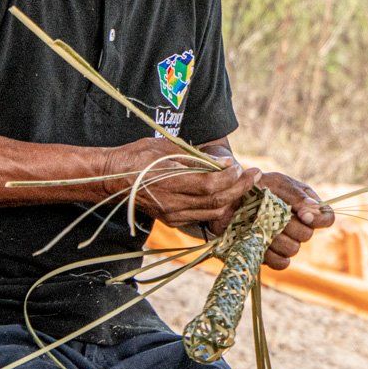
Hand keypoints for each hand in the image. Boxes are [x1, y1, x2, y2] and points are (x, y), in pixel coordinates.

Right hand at [102, 137, 258, 229]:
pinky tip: (228, 193)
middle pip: (216, 202)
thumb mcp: (165, 148)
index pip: (210, 185)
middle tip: (255, 173)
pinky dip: (219, 206)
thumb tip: (222, 162)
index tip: (241, 166)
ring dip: (233, 198)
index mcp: (169, 183)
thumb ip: (195, 157)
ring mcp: (172, 215)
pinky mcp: (172, 220)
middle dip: (240, 187)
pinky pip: (202, 216)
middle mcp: (172, 204)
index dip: (229, 177)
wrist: (112, 178)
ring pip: (212, 213)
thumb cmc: (138, 156)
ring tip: (245, 182)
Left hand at [255, 171, 333, 270]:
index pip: (327, 218)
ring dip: (276, 237)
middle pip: (307, 235)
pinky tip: (258, 241)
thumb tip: (312, 210)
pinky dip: (271, 254)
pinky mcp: (271, 255)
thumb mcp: (277, 184)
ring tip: (259, 225)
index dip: (319, 219)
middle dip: (288, 225)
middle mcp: (300, 225)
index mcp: (307, 206)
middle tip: (270, 214)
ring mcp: (286, 242)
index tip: (302, 215)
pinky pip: (281, 263)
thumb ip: (296, 195)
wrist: (229, 200)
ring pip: (293, 249)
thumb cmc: (256, 187)